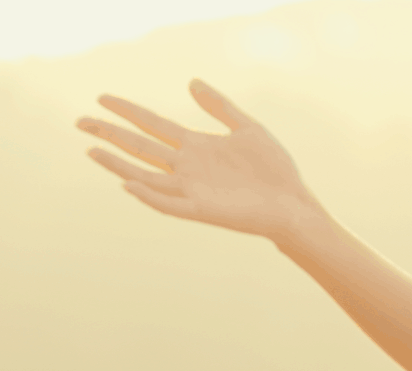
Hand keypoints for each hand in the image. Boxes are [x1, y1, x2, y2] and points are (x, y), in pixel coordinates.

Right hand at [76, 79, 320, 243]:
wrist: (293, 203)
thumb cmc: (274, 170)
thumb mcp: (248, 129)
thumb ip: (220, 107)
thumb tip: (191, 82)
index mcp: (197, 147)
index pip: (154, 126)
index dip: (129, 112)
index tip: (103, 98)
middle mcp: (189, 167)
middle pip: (141, 148)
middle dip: (111, 135)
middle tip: (80, 121)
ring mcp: (194, 190)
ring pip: (147, 177)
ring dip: (119, 165)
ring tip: (93, 150)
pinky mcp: (204, 210)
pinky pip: (170, 205)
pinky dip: (150, 196)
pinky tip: (130, 185)